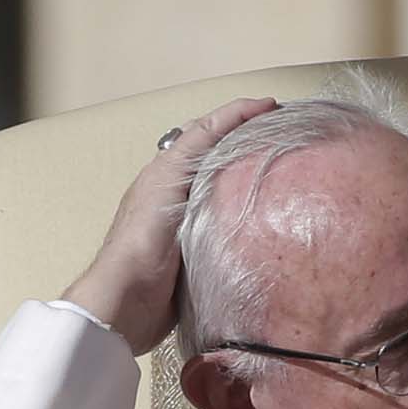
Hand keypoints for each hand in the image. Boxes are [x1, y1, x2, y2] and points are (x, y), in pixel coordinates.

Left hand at [62, 96, 279, 355]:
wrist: (126, 303)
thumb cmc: (141, 244)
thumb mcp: (166, 185)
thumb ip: (191, 153)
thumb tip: (222, 123)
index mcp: (165, 172)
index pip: (206, 131)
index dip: (237, 114)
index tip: (272, 105)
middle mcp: (175, 193)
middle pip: (214, 156)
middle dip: (244, 138)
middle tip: (281, 132)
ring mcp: (186, 224)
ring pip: (222, 188)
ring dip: (247, 174)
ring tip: (280, 167)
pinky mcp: (196, 254)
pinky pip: (226, 223)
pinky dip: (246, 211)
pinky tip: (266, 215)